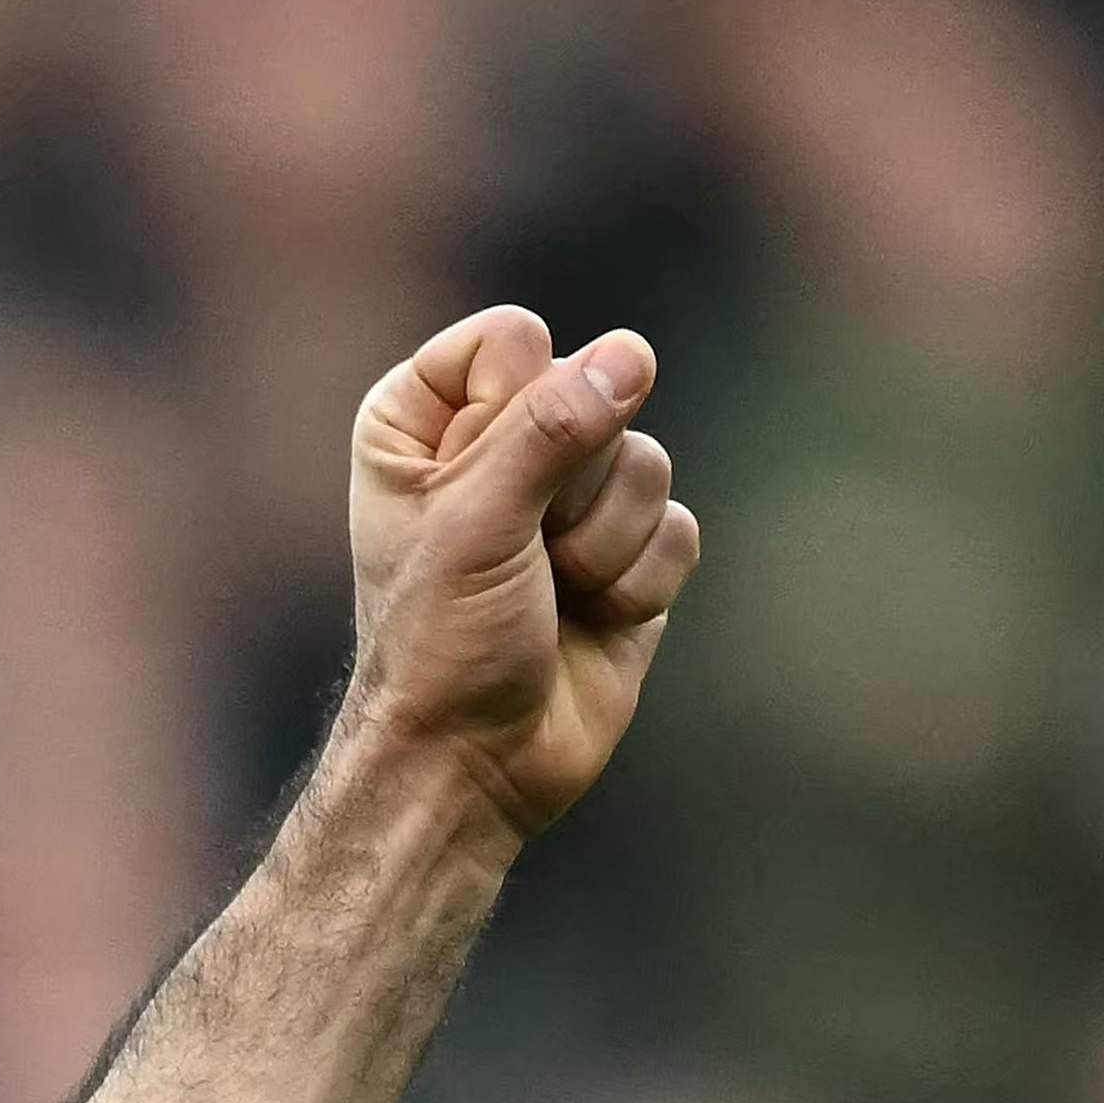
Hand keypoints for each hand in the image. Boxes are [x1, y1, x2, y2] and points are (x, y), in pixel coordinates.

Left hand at [342, 307, 703, 841]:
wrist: (473, 763)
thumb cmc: (442, 643)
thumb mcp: (478, 522)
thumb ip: (552, 427)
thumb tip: (631, 353)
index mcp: (423, 418)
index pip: (512, 338)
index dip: (515, 408)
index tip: (475, 491)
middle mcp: (496, 443)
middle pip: (595, 392)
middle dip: (573, 487)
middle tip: (522, 554)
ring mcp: (569, 498)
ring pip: (649, 461)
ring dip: (607, 543)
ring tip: (555, 593)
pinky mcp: (629, 551)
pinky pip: (681, 526)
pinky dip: (641, 582)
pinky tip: (594, 621)